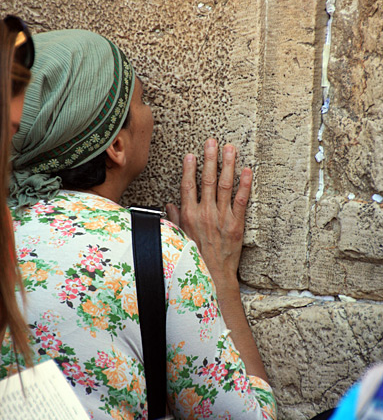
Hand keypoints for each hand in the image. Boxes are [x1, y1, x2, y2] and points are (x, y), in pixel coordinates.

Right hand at [166, 138, 251, 293]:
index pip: (188, 186)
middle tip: (212, 142)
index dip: (190, 168)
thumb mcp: (179, 238)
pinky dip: (245, 185)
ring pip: (225, 185)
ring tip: (230, 149)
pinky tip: (247, 171)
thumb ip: (174, 220)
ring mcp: (222, 217)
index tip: (191, 154)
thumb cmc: (195, 258)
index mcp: (189, 216)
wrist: (213, 276)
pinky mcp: (237, 224)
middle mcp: (205, 213)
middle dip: (210, 159)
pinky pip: (241, 200)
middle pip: (208, 180)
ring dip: (228, 165)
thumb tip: (170, 205)